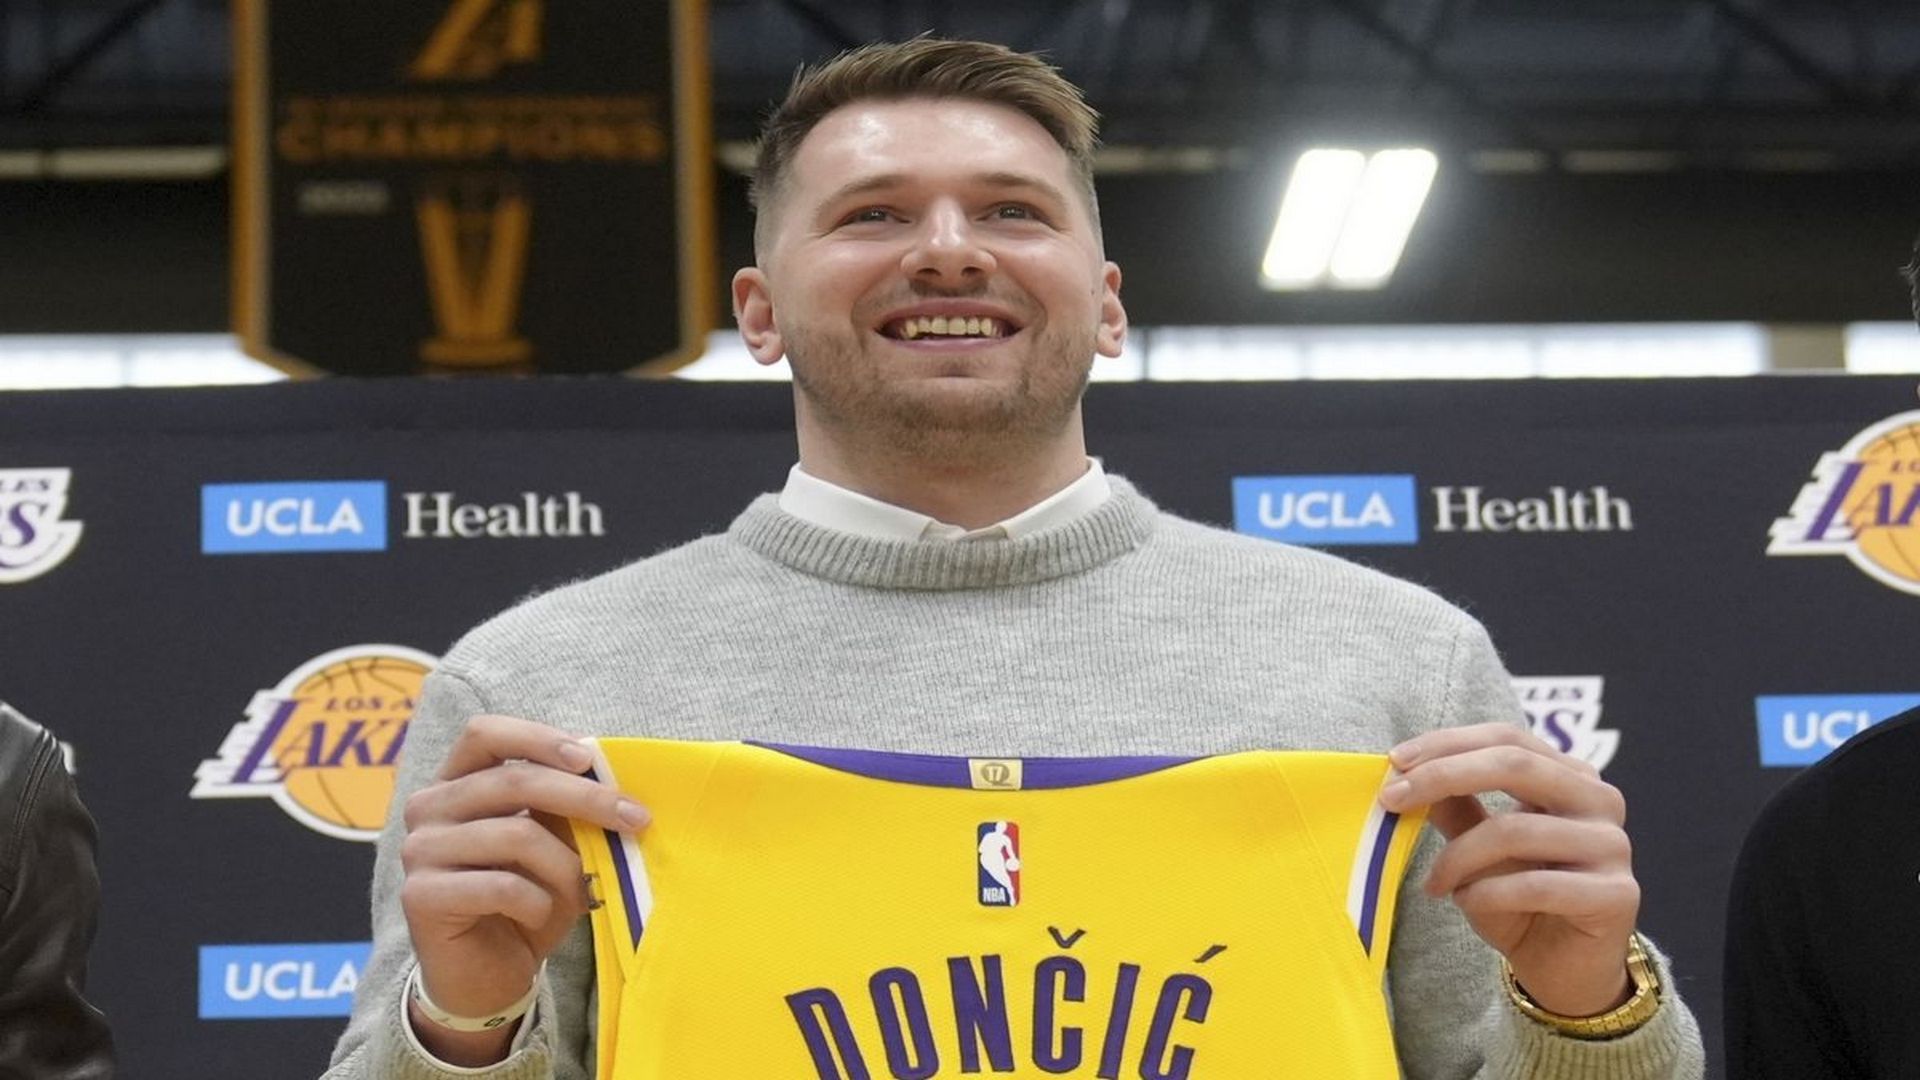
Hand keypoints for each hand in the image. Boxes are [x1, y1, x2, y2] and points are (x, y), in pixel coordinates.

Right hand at [398, 715, 647, 1062]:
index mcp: (455, 783)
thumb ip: (563, 811)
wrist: (485, 979)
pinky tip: (542, 915)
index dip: (539, 738)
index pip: (485, 734)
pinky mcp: (420, 896)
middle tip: (636, 818)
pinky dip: (538, 901)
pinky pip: (501, 885)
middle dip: (585, 798)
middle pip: (513, 781)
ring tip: (585, 887)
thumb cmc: (523, 903)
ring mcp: (419, 851)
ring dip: (567, 864)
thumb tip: (609, 780)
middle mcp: (428, 808)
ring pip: (515, 835)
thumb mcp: (552, 848)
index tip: (589, 759)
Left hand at [1378, 722, 1637, 1017]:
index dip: (1448, 744)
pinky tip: (1467, 903)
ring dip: (1458, 858)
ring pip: (1515, 829)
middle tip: (1392, 801)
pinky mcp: (1616, 895)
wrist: (1564, 970)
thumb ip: (1454, 805)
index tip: (1394, 762)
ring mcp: (1613, 846)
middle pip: (1515, 764)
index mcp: (1571, 776)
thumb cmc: (1519, 900)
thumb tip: (1404, 769)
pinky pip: (1535, 885)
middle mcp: (1599, 801)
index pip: (1507, 738)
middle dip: (1443, 776)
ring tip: (1436, 883)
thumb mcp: (1478, 846)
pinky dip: (1487, 894)